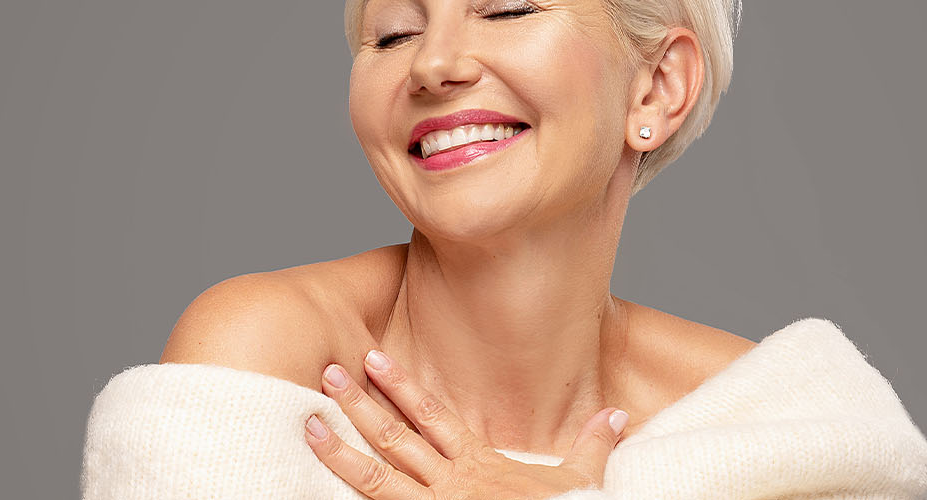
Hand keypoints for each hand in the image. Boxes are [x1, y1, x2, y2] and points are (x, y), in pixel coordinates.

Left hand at [304, 349, 627, 499]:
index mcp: (480, 465)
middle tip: (326, 372)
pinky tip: (320, 494)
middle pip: (395, 438)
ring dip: (341, 451)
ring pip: (376, 479)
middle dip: (359, 404)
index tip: (373, 359)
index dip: (401, 387)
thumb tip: (617, 414)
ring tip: (309, 425)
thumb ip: (593, 444)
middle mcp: (451, 484)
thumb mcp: (582, 480)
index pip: (433, 416)